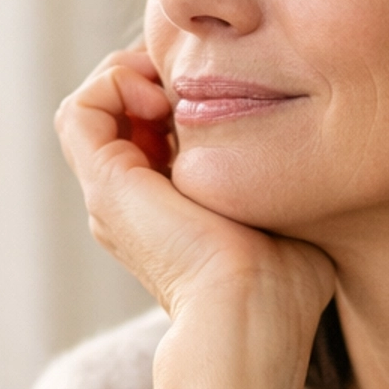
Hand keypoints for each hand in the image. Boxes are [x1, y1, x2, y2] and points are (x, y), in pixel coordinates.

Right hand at [55, 47, 334, 388]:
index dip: (183, 97)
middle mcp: (132, 206)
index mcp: (169, 215)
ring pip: (95, 110)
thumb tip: (310, 161)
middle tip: (201, 81)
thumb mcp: (283, 214)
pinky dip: (113, 85)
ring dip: (130, 77)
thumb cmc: (285, 281)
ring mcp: (112, 196)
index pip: (155, 133)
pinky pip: (79, 113)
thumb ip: (277, 183)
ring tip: (175, 87)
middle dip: (157, 81)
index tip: (228, 90)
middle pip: (123, 117)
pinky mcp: (104, 185)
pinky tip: (160, 95)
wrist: (252, 311)